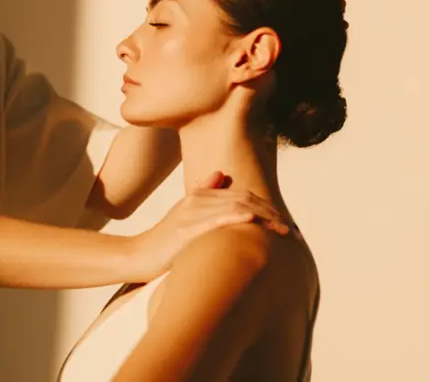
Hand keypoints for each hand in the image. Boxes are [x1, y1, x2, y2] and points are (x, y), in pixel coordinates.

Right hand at [123, 171, 291, 281]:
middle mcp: (198, 199)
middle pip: (243, 198)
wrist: (139, 254)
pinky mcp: (187, 229)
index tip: (283, 221)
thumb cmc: (165, 241)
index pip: (241, 195)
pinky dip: (239, 219)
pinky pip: (218, 219)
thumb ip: (203, 194)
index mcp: (200, 195)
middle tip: (290, 229)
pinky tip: (255, 223)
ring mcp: (192, 213)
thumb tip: (220, 174)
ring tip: (281, 230)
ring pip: (236, 207)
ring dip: (263, 217)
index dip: (265, 206)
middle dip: (270, 212)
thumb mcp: (185, 214)